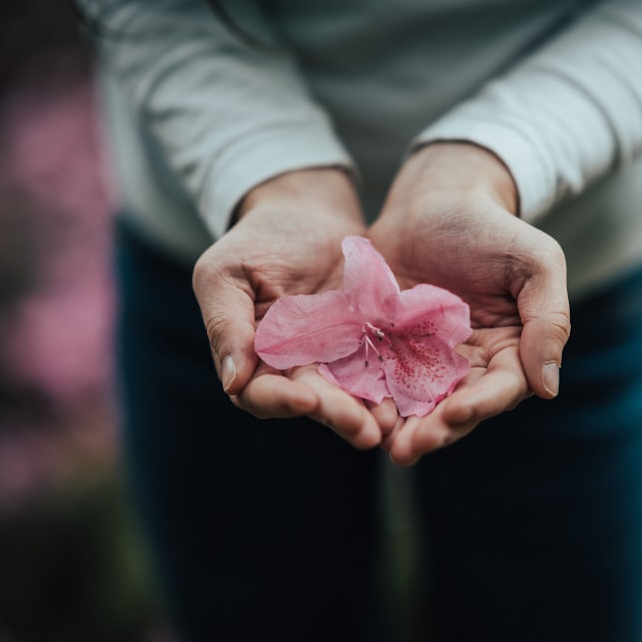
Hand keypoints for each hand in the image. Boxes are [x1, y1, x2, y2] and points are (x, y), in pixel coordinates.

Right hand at [192, 168, 393, 448]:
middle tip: (365, 431)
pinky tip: (414, 391)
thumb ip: (226, 323)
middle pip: (314, 401)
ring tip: (391, 423)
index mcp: (254, 359)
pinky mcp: (370, 342)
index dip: (281, 401)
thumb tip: (232, 381)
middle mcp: (296, 368)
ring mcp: (336, 358)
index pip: (260, 393)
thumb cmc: (258, 239)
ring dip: (369, 410)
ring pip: (352, 392)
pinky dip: (396, 380)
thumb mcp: (227, 272)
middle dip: (338, 415)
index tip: (305, 399)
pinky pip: (383, 365)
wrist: (309, 210)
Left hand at [368, 143, 570, 464]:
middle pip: (453, 409)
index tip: (456, 412)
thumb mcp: (535, 263)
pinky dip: (364, 397)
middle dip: (433, 431)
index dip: (480, 405)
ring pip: (413, 404)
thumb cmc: (492, 228)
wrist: (435, 198)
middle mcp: (467, 366)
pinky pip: (375, 378)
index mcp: (509, 353)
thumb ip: (549, 321)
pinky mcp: (384, 348)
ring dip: (397, 427)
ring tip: (377, 441)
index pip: (500, 390)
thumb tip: (548, 389)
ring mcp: (423, 360)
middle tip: (407, 449)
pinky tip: (347, 409)